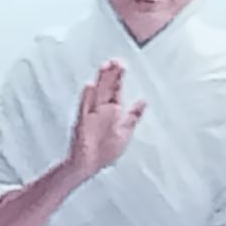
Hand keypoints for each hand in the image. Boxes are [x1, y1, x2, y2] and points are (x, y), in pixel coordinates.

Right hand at [67, 60, 145, 180]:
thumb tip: (143, 101)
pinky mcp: (82, 123)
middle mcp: (102, 111)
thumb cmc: (106, 151)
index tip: (121, 64)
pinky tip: (89, 87)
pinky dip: (87, 98)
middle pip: (107, 88)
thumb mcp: (126, 133)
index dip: (119, 77)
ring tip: (104, 67)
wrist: (89, 165)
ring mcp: (91, 116)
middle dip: (111, 74)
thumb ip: (133, 116)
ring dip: (100, 81)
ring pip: (97, 94)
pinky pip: (84, 108)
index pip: (116, 90)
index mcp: (113, 112)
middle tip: (115, 60)